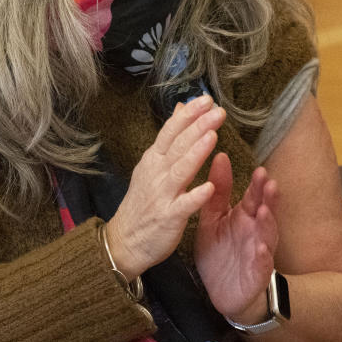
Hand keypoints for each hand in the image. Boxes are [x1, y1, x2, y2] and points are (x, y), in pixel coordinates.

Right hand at [107, 95, 223, 279]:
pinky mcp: (168, 218)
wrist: (123, 241)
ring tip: (212, 136)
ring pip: (180, 171)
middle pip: (178, 145)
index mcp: (154, 159)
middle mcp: (157, 173)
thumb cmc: (142, 201)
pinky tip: (209, 187)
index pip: (171, 131)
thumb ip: (169, 137)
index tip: (206, 100)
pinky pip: (183, 206)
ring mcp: (162, 195)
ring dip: (196, 153)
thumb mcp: (151, 164)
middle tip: (218, 111)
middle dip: (198, 127)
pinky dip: (195, 196)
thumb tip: (181, 108)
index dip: (189, 115)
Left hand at [194, 154, 278, 323]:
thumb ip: (217, 191)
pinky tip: (261, 249)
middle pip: (266, 211)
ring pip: (267, 236)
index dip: (258, 185)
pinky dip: (263, 258)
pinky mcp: (256, 275)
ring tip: (264, 211)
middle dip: (269, 199)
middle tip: (270, 183)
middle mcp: (255, 231)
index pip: (254, 196)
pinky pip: (261, 265)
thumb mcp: (212, 219)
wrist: (218, 291)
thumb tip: (220, 156)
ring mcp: (258, 253)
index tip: (260, 170)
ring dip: (268, 223)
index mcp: (244, 216)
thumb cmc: (218, 252)